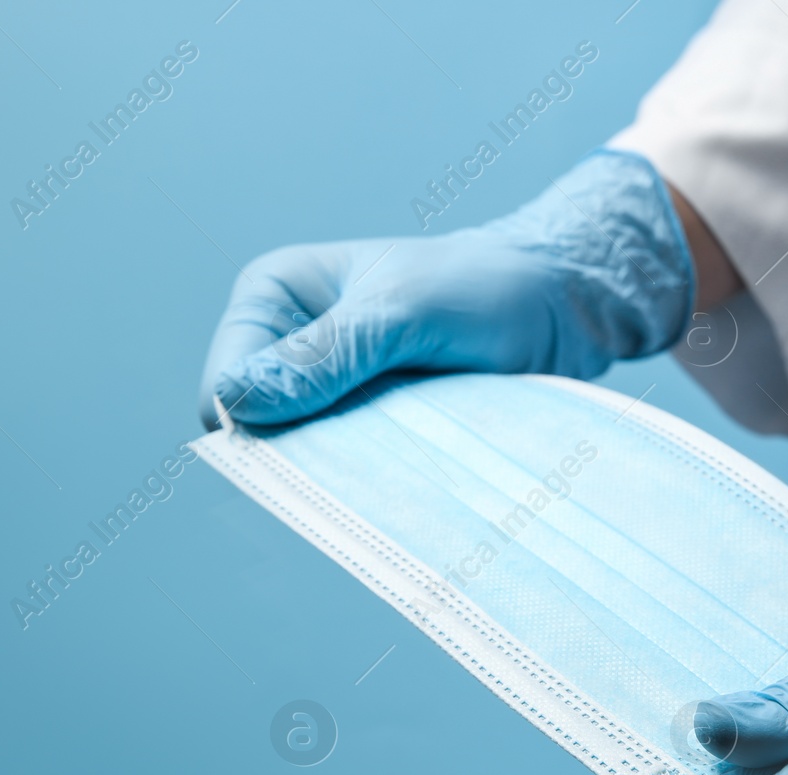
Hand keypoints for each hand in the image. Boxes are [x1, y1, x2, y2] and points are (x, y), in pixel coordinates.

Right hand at [196, 151, 691, 428]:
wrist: (560, 306)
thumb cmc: (486, 287)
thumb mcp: (406, 314)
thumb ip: (329, 354)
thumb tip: (239, 399)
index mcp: (275, 294)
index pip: (227, 383)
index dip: (260, 420)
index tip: (322, 433)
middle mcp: (289, 342)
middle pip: (260, 428)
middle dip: (304, 448)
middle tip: (376, 441)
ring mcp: (330, 389)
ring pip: (304, 454)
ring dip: (345, 464)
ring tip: (403, 446)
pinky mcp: (368, 423)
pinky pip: (348, 467)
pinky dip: (374, 474)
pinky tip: (413, 464)